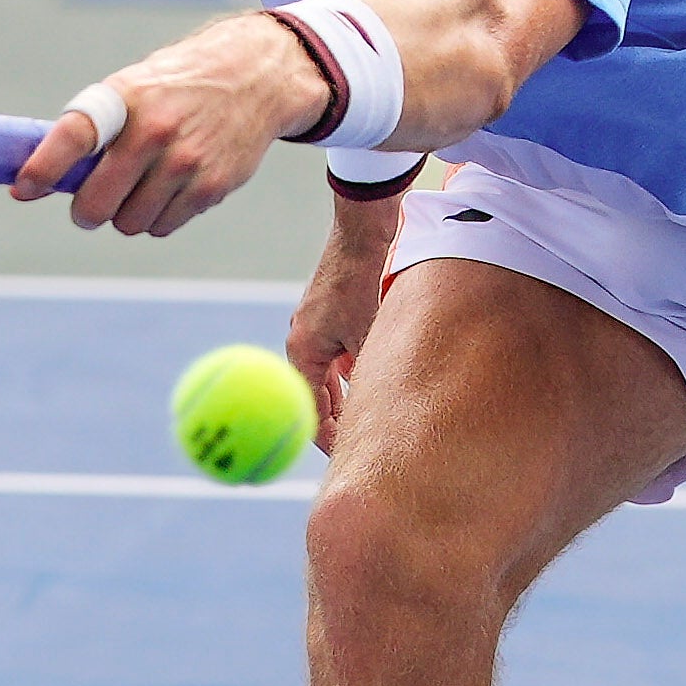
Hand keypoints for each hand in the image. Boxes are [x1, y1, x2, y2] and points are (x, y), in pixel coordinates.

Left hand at [9, 10, 325, 234]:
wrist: (254, 77)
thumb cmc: (176, 87)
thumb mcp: (133, 87)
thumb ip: (96, 128)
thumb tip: (43, 178)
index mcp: (126, 98)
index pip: (74, 136)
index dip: (42, 167)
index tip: (22, 189)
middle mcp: (155, 130)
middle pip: (97, 204)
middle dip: (86, 211)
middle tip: (89, 204)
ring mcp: (186, 162)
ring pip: (129, 223)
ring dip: (125, 214)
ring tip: (140, 188)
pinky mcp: (211, 187)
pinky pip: (162, 226)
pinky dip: (157, 217)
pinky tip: (169, 189)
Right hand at [286, 198, 401, 448]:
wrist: (366, 225)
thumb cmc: (364, 279)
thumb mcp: (369, 337)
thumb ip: (366, 379)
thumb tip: (370, 421)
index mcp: (303, 351)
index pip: (311, 411)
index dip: (330, 441)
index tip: (350, 461)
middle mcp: (305, 341)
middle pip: (320, 397)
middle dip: (341, 423)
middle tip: (367, 449)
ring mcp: (319, 327)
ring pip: (334, 377)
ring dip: (352, 397)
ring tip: (378, 420)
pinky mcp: (335, 314)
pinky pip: (342, 355)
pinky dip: (357, 372)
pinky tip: (382, 379)